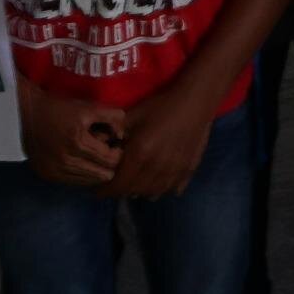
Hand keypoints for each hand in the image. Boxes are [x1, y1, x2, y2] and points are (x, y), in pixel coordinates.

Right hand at [20, 80, 126, 190]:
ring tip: (92, 157)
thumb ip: (112, 117)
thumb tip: (123, 134)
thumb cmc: (60, 108)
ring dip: (94, 171)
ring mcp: (54, 170)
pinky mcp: (46, 175)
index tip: (115, 145)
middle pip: (102, 175)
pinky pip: (72, 183)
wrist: (27, 113)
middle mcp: (65, 160)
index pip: (110, 160)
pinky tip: (80, 163)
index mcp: (78, 142)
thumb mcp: (88, 107)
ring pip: (88, 182)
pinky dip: (80, 175)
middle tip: (105, 153)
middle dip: (108, 164)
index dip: (117, 153)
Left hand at [108, 79, 216, 199]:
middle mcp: (157, 167)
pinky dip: (162, 189)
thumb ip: (113, 133)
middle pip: (134, 191)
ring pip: (153, 192)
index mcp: (140, 154)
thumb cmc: (161, 105)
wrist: (195, 101)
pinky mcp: (188, 169)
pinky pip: (173, 188)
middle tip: (113, 187)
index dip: (106, 191)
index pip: (119, 183)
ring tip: (133, 187)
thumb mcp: (132, 115)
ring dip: (141, 192)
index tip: (97, 191)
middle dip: (121, 192)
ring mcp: (174, 170)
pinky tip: (157, 184)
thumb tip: (98, 144)